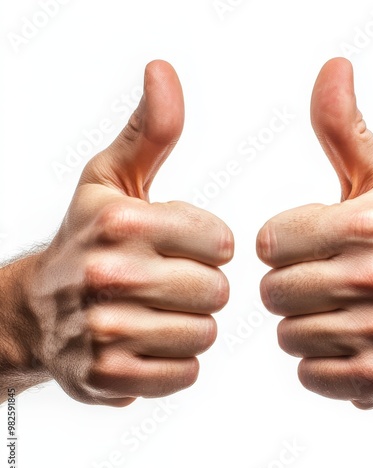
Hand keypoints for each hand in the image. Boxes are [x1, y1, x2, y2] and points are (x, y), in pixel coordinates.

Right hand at [16, 61, 233, 405]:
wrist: (37, 308)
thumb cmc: (87, 238)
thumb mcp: (112, 178)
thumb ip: (150, 129)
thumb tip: (163, 72)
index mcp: (121, 222)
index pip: (222, 243)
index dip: (212, 248)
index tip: (189, 248)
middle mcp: (109, 275)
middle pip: (217, 292)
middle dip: (203, 288)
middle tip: (172, 283)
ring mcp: (105, 331)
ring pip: (204, 334)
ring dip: (192, 325)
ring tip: (160, 313)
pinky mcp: (108, 376)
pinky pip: (185, 373)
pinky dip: (177, 361)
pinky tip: (151, 343)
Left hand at [256, 58, 372, 408]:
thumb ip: (344, 127)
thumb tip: (332, 69)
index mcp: (370, 225)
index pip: (268, 243)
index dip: (279, 245)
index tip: (303, 245)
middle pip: (273, 292)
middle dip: (287, 286)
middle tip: (319, 280)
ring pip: (288, 334)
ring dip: (302, 323)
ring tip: (333, 310)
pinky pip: (308, 373)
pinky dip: (317, 360)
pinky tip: (343, 341)